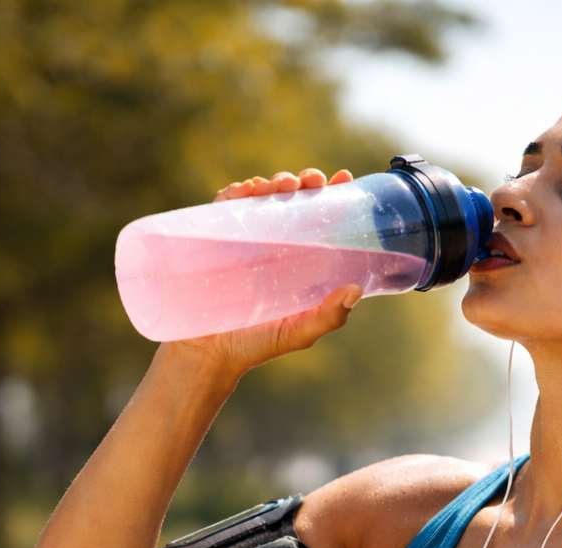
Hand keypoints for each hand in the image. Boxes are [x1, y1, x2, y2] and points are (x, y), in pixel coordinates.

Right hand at [167, 167, 361, 372]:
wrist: (206, 355)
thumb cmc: (256, 345)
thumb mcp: (299, 332)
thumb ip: (328, 316)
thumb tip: (355, 289)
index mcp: (299, 261)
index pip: (320, 220)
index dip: (333, 196)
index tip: (344, 179)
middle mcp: (273, 246)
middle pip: (293, 201)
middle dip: (304, 182)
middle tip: (311, 181)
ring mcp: (242, 241)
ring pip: (261, 198)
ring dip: (273, 183)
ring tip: (281, 185)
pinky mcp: (212, 241)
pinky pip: (223, 207)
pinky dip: (235, 192)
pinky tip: (247, 189)